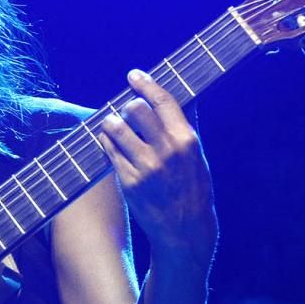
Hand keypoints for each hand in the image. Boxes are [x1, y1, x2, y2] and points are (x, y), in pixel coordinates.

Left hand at [99, 69, 217, 267]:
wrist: (184, 229)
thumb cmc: (192, 187)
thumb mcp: (197, 155)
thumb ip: (187, 124)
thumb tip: (185, 94)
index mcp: (186, 140)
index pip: (162, 101)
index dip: (145, 83)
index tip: (134, 75)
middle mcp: (165, 152)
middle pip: (135, 109)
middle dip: (128, 106)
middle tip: (127, 111)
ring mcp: (145, 168)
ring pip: (116, 128)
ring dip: (112, 122)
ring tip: (114, 125)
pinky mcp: (127, 182)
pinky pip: (108, 151)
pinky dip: (107, 142)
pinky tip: (111, 143)